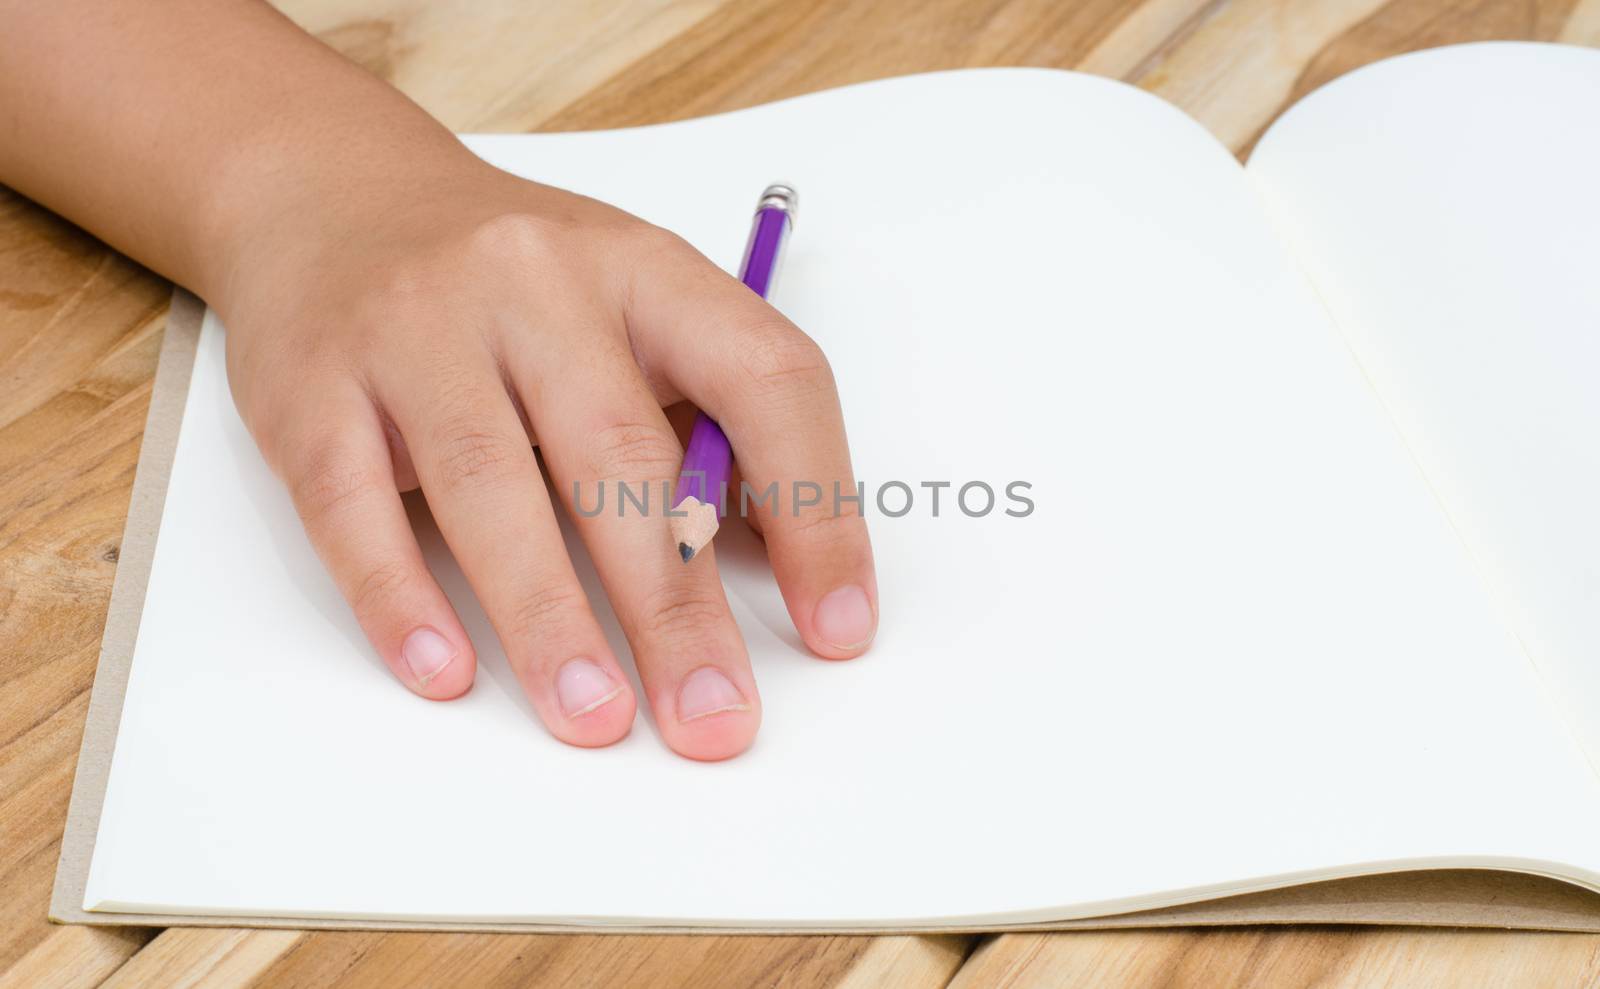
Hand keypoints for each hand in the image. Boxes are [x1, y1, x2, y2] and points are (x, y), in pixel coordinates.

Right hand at [215, 155, 876, 760]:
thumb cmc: (516, 287)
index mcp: (644, 269)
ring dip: (550, 621)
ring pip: (492, 485)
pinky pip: (354, 503)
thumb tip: (777, 565)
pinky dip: (399, 597)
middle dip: (677, 606)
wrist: (338, 199)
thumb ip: (702, 422)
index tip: (836, 623)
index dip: (817, 506)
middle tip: (714, 717)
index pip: (765, 378)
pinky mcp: (312, 386)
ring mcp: (416, 330)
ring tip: (596, 720)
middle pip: (623, 454)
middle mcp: (535, 285)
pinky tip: (444, 671)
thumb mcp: (629, 313)